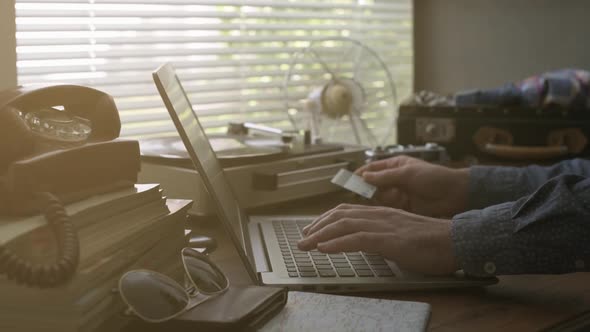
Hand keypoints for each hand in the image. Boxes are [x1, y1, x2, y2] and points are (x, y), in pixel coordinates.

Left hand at [298, 204, 458, 275]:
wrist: (455, 240)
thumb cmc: (433, 241)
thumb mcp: (403, 234)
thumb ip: (386, 234)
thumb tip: (373, 242)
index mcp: (383, 213)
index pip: (347, 211)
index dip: (326, 219)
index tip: (313, 229)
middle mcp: (379, 215)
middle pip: (339, 215)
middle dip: (317, 226)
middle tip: (302, 238)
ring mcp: (383, 226)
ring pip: (343, 225)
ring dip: (320, 235)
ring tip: (305, 244)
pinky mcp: (388, 239)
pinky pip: (356, 239)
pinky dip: (336, 243)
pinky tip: (323, 248)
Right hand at [355, 156, 469, 217]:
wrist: (455, 195)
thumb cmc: (433, 178)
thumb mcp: (407, 173)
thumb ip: (385, 176)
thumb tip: (364, 176)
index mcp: (394, 166)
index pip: (372, 169)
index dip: (360, 175)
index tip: (349, 181)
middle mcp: (393, 179)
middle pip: (372, 185)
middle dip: (365, 190)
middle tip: (357, 195)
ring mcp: (397, 194)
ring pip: (378, 198)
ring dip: (376, 200)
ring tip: (374, 201)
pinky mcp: (402, 208)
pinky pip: (387, 208)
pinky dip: (383, 210)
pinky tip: (380, 212)